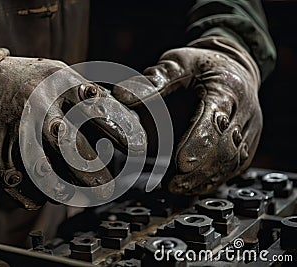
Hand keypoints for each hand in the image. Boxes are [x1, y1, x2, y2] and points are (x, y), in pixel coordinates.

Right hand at [0, 49, 145, 208]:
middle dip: (95, 175)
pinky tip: (42, 193)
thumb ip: (85, 92)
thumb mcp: (56, 72)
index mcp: (59, 88)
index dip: (122, 134)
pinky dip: (36, 196)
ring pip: (49, 176)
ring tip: (74, 194)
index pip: (99, 113)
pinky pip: (22, 187)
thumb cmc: (23, 80)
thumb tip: (117, 111)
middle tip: (105, 188)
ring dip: (65, 191)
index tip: (137, 150)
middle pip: (75, 151)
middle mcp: (40, 110)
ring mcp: (17, 134)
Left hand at [112, 37, 261, 194]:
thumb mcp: (178, 62)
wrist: (234, 67)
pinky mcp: (246, 143)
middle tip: (173, 184)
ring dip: (205, 178)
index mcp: (226, 90)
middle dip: (199, 169)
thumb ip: (154, 79)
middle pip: (225, 147)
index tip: (180, 162)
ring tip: (178, 188)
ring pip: (232, 161)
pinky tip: (193, 187)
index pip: (215, 120)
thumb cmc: (203, 66)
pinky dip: (213, 178)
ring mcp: (247, 130)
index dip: (198, 143)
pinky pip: (235, 166)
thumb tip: (123, 94)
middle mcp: (243, 113)